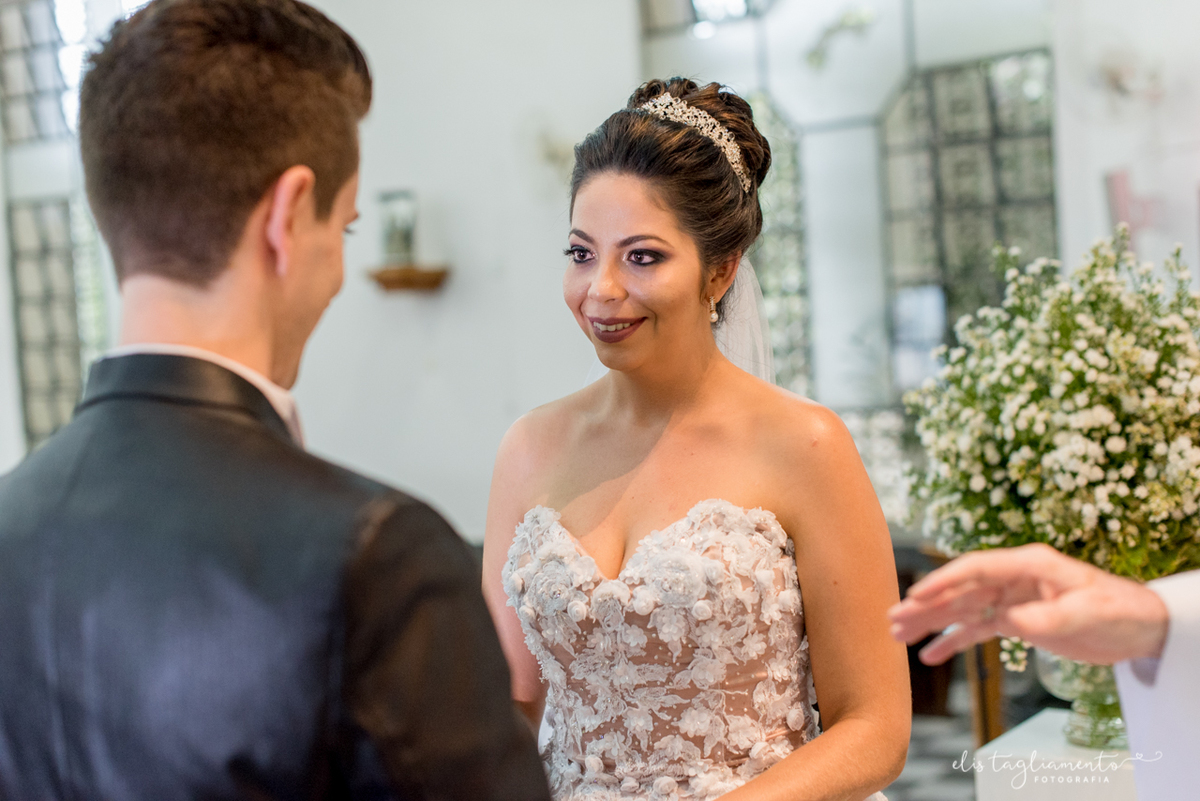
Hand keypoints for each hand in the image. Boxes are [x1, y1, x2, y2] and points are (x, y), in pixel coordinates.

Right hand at [887, 543, 1168, 665]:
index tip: (915, 595)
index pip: (976, 569)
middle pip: (960, 590)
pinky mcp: (1017, 621)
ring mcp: (1012, 600)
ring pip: (962, 610)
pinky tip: (930, 655)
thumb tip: (1008, 620)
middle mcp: (1014, 579)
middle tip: (893, 619)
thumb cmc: (1117, 610)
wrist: (1140, 627)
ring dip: (931, 622)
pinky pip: (978, 630)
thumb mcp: (1084, 612)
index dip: (944, 581)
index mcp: (1028, 565)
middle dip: (925, 605)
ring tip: (898, 635)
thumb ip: (1045, 617)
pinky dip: (953, 642)